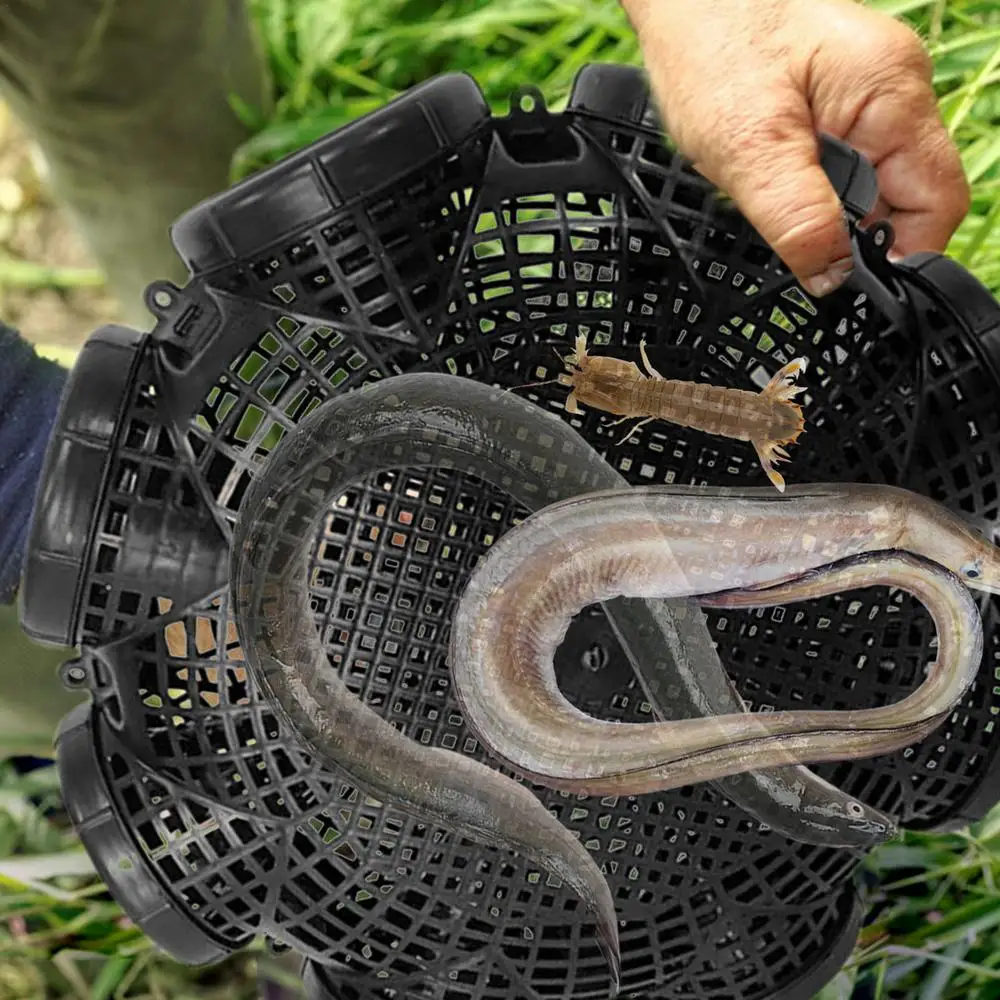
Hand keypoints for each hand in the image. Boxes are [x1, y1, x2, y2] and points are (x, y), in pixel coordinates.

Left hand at [621, 0, 969, 296]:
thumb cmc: (712, 43)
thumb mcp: (748, 147)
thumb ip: (796, 218)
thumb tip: (832, 279)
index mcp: (892, 95)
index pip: (935, 201)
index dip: (901, 256)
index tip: (850, 287)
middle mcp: (893, 94)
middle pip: (904, 199)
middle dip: (854, 237)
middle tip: (798, 251)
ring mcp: (865, 98)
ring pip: (868, 188)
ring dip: (828, 216)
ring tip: (776, 209)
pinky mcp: (833, 104)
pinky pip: (839, 168)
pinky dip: (810, 192)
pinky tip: (773, 188)